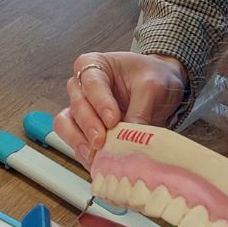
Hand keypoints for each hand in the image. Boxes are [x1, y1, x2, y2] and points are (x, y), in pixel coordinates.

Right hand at [54, 52, 188, 166]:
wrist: (162, 89)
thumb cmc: (153, 77)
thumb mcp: (153, 86)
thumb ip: (140, 109)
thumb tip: (129, 137)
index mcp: (94, 65)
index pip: (91, 83)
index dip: (100, 103)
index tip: (113, 120)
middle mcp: (82, 86)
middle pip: (76, 105)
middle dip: (88, 125)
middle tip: (101, 141)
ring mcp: (81, 109)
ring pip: (65, 124)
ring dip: (78, 140)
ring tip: (93, 155)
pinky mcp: (84, 129)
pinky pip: (74, 140)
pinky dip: (82, 152)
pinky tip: (95, 161)